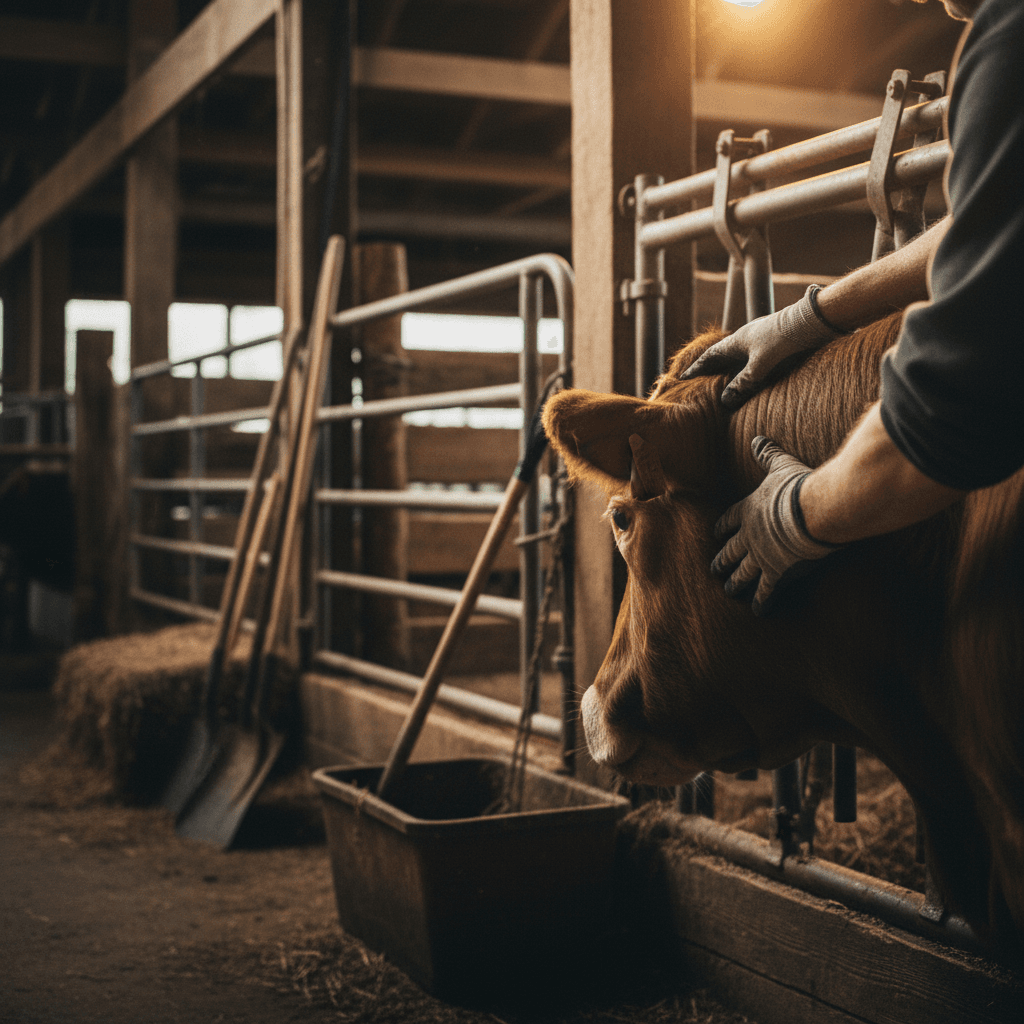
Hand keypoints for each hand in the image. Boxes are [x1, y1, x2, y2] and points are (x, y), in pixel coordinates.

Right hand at [682, 286, 843, 408]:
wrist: (814, 320)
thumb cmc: (785, 340)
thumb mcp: (761, 365)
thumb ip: (744, 383)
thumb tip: (725, 401)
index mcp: (737, 341)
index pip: (710, 356)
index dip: (697, 368)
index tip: (684, 378)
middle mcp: (746, 338)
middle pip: (723, 355)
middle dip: (711, 368)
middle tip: (700, 381)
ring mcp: (761, 339)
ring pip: (739, 356)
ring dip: (730, 368)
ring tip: (724, 381)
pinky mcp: (775, 342)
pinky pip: (753, 357)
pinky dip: (747, 368)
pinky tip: (752, 376)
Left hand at [711, 437, 841, 614]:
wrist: (813, 510)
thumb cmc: (799, 486)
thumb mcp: (780, 465)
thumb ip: (767, 454)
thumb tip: (757, 437)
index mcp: (748, 510)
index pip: (728, 521)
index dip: (722, 528)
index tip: (715, 534)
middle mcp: (748, 536)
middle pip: (730, 550)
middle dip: (722, 560)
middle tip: (714, 569)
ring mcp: (760, 556)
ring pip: (742, 573)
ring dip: (734, 582)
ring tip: (729, 590)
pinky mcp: (776, 572)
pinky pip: (765, 591)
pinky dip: (761, 601)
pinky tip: (757, 610)